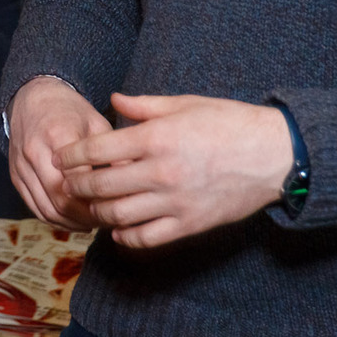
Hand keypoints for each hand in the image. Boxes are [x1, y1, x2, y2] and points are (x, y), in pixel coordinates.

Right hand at [6, 76, 110, 230]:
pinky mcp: (15, 176)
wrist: (33, 98)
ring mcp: (21, 166)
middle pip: (60, 201)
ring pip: (46, 209)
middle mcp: (35, 152)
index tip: (118, 208)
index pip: (79, 181)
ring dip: (71, 223)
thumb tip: (134, 182)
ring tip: (93, 224)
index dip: (99, 201)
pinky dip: (55, 219)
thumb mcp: (97, 124)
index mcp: (58, 136)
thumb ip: (114, 153)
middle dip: (86, 218)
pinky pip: (34, 208)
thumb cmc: (69, 111)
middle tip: (107, 221)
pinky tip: (73, 220)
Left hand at [57, 93, 291, 248]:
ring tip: (89, 206)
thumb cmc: (230, 122)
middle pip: (101, 185)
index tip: (62, 159)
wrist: (274, 154)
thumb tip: (114, 99)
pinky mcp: (189, 224)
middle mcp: (160, 172)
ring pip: (118, 215)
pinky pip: (146, 238)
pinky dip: (125, 236)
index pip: (98, 150)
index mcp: (156, 138)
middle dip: (77, 185)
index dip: (73, 155)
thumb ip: (144, 106)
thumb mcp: (185, 104)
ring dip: (97, 212)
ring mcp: (174, 202)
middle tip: (67, 184)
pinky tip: (117, 229)